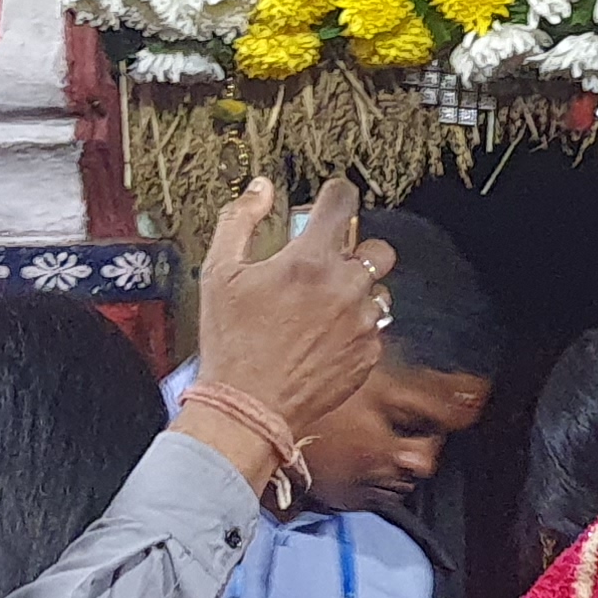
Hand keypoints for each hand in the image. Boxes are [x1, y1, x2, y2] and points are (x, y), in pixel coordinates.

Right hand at [186, 175, 397, 469]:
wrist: (248, 407)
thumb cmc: (231, 344)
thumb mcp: (219, 274)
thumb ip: (239, 221)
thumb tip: (260, 189)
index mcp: (308, 261)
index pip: (342, 203)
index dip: (337, 194)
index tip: (332, 198)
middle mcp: (344, 287)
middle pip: (376, 248)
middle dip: (355, 250)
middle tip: (326, 265)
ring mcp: (361, 322)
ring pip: (379, 290)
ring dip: (357, 292)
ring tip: (321, 308)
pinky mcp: (368, 353)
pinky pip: (375, 327)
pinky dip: (355, 326)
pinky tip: (324, 337)